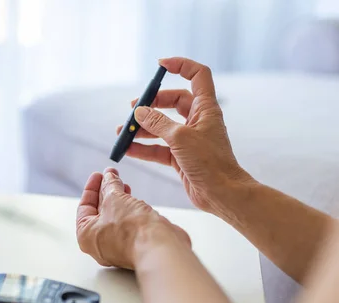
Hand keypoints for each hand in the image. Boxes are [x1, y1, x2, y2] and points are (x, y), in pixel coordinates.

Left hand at [76, 168, 190, 268]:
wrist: (160, 247)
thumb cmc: (132, 230)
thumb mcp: (115, 198)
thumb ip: (110, 185)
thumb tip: (108, 177)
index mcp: (86, 235)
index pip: (84, 207)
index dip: (92, 187)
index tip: (99, 175)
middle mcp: (99, 244)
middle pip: (99, 212)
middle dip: (106, 191)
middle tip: (112, 176)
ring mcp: (118, 247)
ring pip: (115, 218)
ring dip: (119, 200)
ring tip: (124, 185)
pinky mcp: (134, 246)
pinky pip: (127, 225)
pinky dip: (129, 211)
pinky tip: (134, 200)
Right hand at [116, 57, 251, 213]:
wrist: (222, 194)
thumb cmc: (210, 163)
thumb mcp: (180, 138)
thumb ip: (158, 123)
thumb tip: (139, 112)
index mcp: (205, 108)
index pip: (197, 75)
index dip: (181, 65)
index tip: (160, 65)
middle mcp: (198, 120)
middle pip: (173, 101)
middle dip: (152, 103)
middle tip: (133, 108)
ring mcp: (189, 139)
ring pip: (162, 126)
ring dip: (143, 128)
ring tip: (123, 130)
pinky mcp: (181, 157)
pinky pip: (158, 148)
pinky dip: (144, 148)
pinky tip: (128, 149)